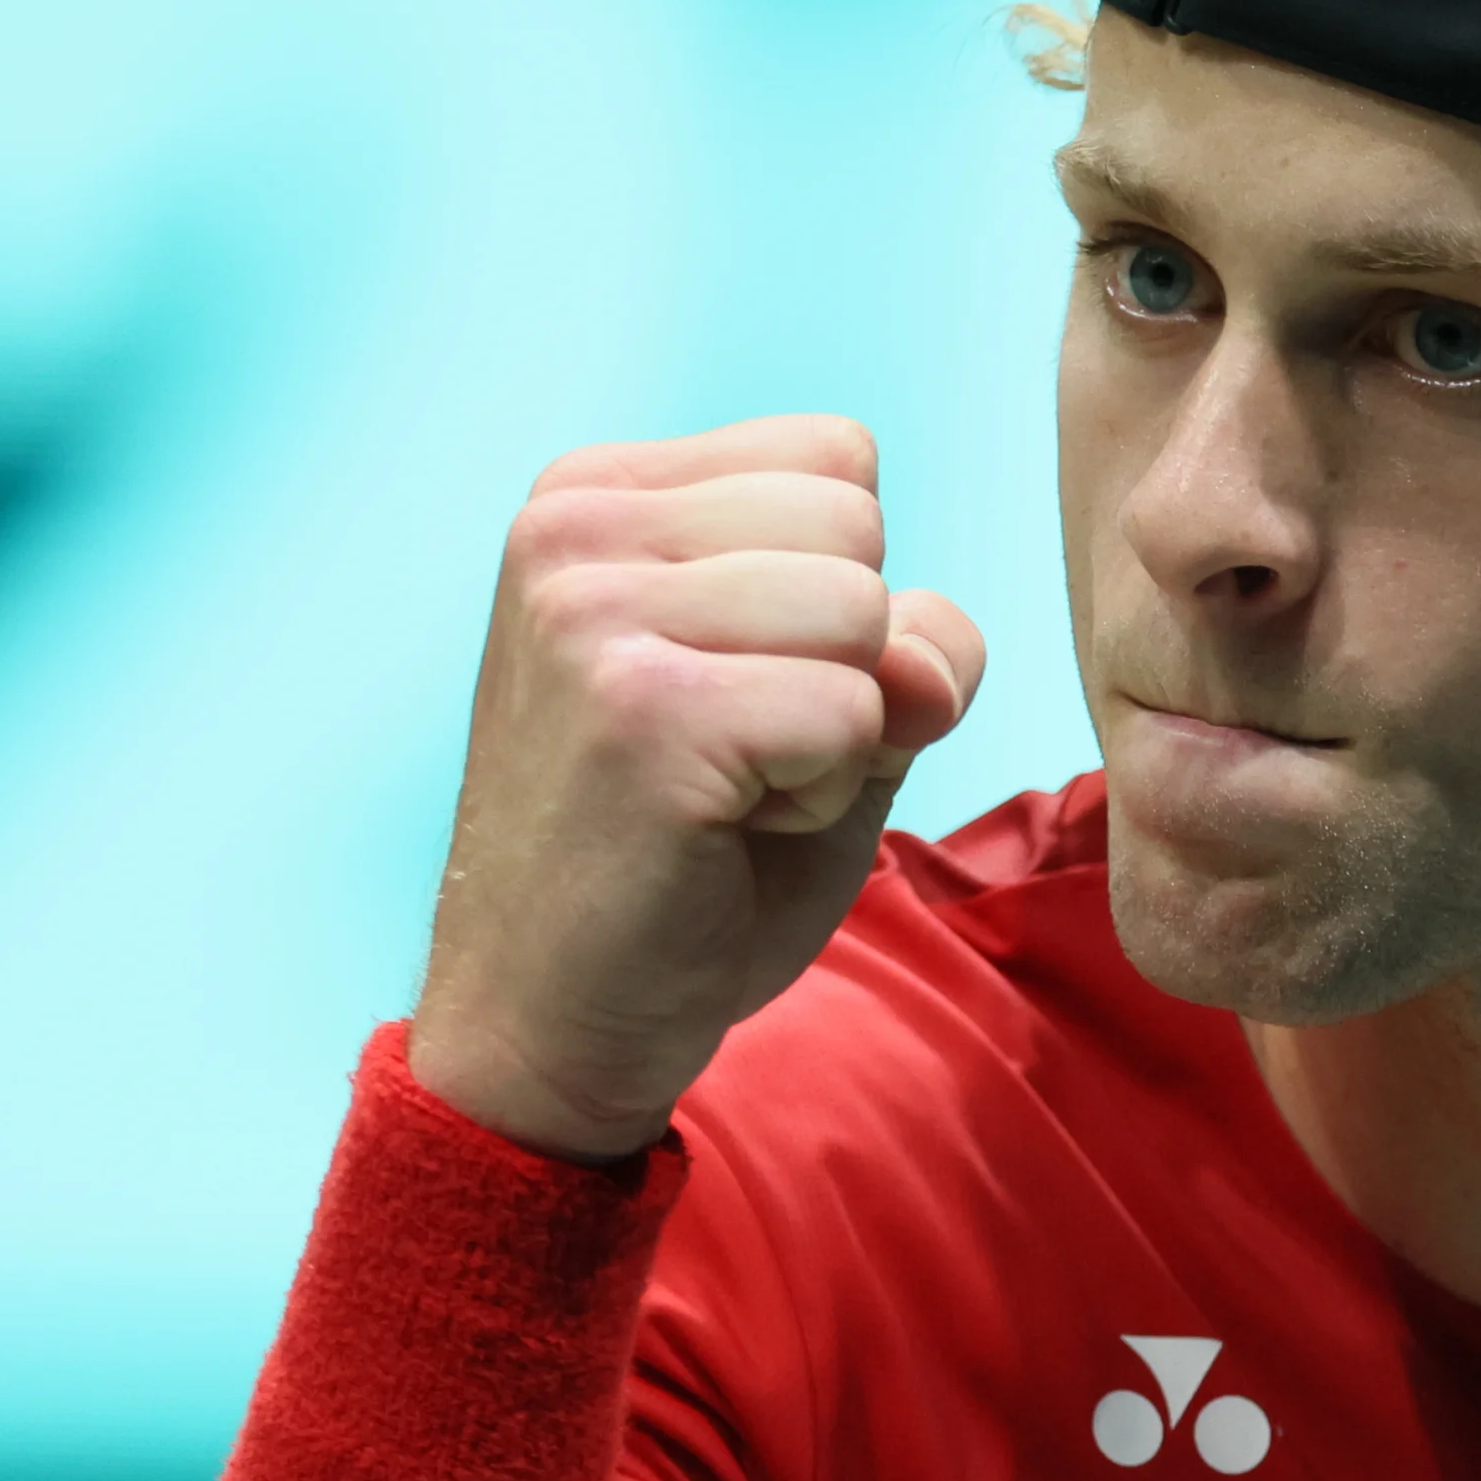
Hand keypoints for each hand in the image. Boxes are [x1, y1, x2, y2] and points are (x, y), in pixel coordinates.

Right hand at [406, 415, 982, 1157]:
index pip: (838, 459)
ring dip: (835, 734)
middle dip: (843, 662)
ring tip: (725, 792)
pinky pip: (852, 713)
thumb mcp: (818, 712)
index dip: (837, 597)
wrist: (552, 1021)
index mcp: (592, 494)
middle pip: (859, 528)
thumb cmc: (685, 859)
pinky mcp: (640, 710)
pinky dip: (822, 797)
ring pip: (864, 616)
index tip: (731, 690)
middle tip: (730, 757)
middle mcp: (572, 527)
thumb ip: (901, 645)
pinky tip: (720, 834)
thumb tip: (928, 653)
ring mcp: (593, 613)